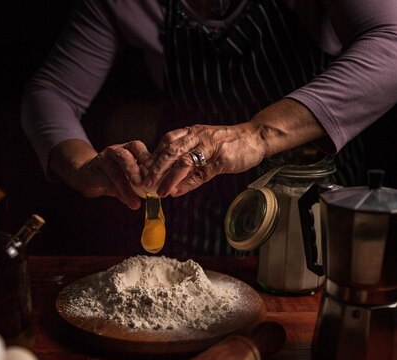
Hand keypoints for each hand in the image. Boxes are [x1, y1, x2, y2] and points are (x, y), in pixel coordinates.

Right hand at [49, 139, 151, 209]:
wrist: (87, 176)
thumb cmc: (113, 178)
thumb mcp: (129, 181)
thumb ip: (141, 187)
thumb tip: (157, 198)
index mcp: (130, 149)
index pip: (142, 148)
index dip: (152, 160)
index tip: (162, 175)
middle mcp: (118, 149)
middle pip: (130, 151)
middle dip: (141, 165)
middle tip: (148, 181)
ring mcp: (106, 156)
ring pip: (120, 162)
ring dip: (130, 176)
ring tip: (138, 191)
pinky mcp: (96, 167)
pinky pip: (109, 177)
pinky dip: (121, 190)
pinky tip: (129, 201)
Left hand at [142, 123, 264, 196]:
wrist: (255, 138)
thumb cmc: (228, 143)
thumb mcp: (204, 146)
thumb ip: (188, 158)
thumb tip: (170, 177)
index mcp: (191, 132)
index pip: (166, 142)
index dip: (153, 157)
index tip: (142, 172)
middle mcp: (198, 136)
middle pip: (170, 150)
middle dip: (155, 168)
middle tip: (144, 182)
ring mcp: (210, 147)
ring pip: (184, 161)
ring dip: (169, 178)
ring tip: (159, 191)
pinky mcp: (221, 159)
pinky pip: (201, 173)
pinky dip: (187, 183)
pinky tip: (177, 191)